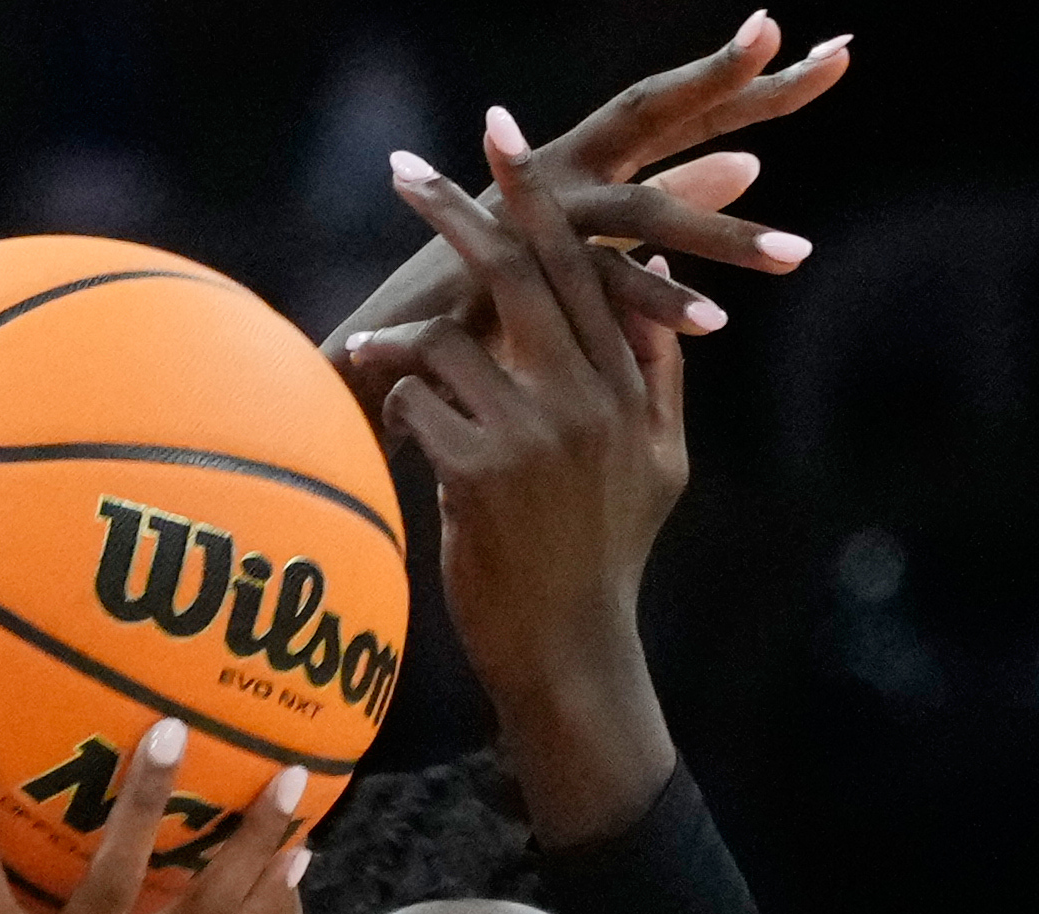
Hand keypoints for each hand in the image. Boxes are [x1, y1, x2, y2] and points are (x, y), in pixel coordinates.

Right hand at [321, 16, 848, 380]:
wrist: (383, 357)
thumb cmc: (486, 301)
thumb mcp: (598, 240)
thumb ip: (677, 196)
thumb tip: (751, 161)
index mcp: (589, 160)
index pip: (681, 110)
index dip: (744, 78)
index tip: (824, 45)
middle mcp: (566, 169)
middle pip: (665, 113)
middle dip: (745, 86)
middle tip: (834, 58)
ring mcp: (538, 217)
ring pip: (646, 212)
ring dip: (724, 234)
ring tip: (798, 254)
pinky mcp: (515, 276)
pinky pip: (600, 287)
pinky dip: (655, 304)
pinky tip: (713, 321)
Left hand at [350, 111, 697, 837]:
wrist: (572, 656)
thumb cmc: (605, 558)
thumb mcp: (660, 463)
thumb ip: (660, 369)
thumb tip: (668, 281)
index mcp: (628, 387)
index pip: (581, 265)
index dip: (536, 195)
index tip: (497, 134)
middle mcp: (589, 400)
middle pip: (513, 273)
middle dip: (455, 211)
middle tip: (405, 168)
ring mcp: (536, 436)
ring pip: (450, 340)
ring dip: (402, 344)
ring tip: (370, 353)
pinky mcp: (482, 474)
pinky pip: (417, 399)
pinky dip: (397, 407)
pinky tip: (394, 433)